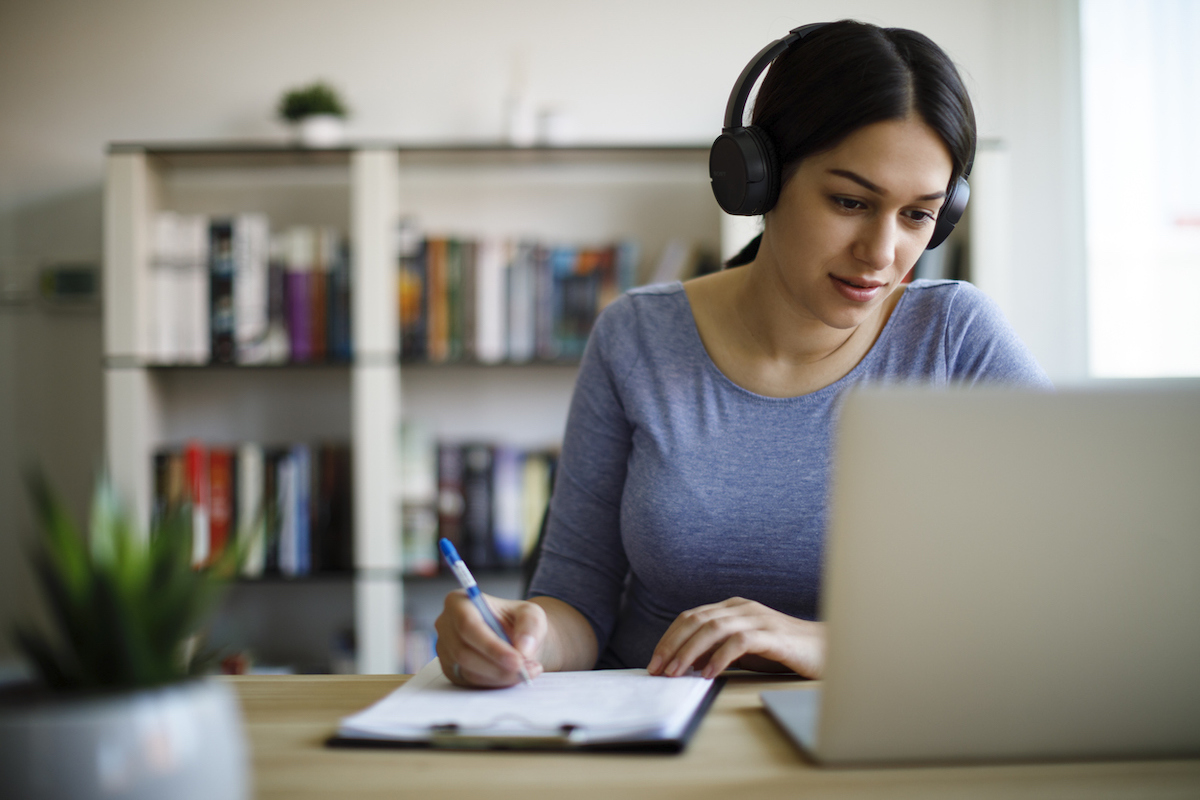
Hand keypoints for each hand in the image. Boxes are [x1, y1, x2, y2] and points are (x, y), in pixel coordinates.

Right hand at [434, 590, 545, 686]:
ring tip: (526, 671)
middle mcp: (446, 625)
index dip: (491, 646)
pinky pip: (471, 682)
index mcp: (459, 602)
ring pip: (469, 670)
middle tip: (525, 670)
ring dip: (500, 675)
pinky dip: (495, 682)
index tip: (516, 660)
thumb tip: (523, 648)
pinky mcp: (452, 670)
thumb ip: (530, 626)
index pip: (468, 625)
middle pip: (465, 652)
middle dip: (498, 666)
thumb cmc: (516, 620)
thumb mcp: (531, 613)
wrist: (514, 638)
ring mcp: (445, 650)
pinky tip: (512, 675)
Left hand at [646, 597, 824, 679]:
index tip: (655, 663)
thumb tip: (685, 665)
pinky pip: (739, 642)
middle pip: (696, 621)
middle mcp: (741, 608)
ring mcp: (757, 619)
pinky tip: (709, 674)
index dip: (669, 639)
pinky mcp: (772, 636)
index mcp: (732, 608)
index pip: (690, 617)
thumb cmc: (783, 652)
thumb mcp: (744, 650)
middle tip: (657, 670)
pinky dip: (720, 657)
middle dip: (672, 646)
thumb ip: (718, 650)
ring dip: (689, 652)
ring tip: (676, 673)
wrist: (827, 650)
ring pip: (712, 629)